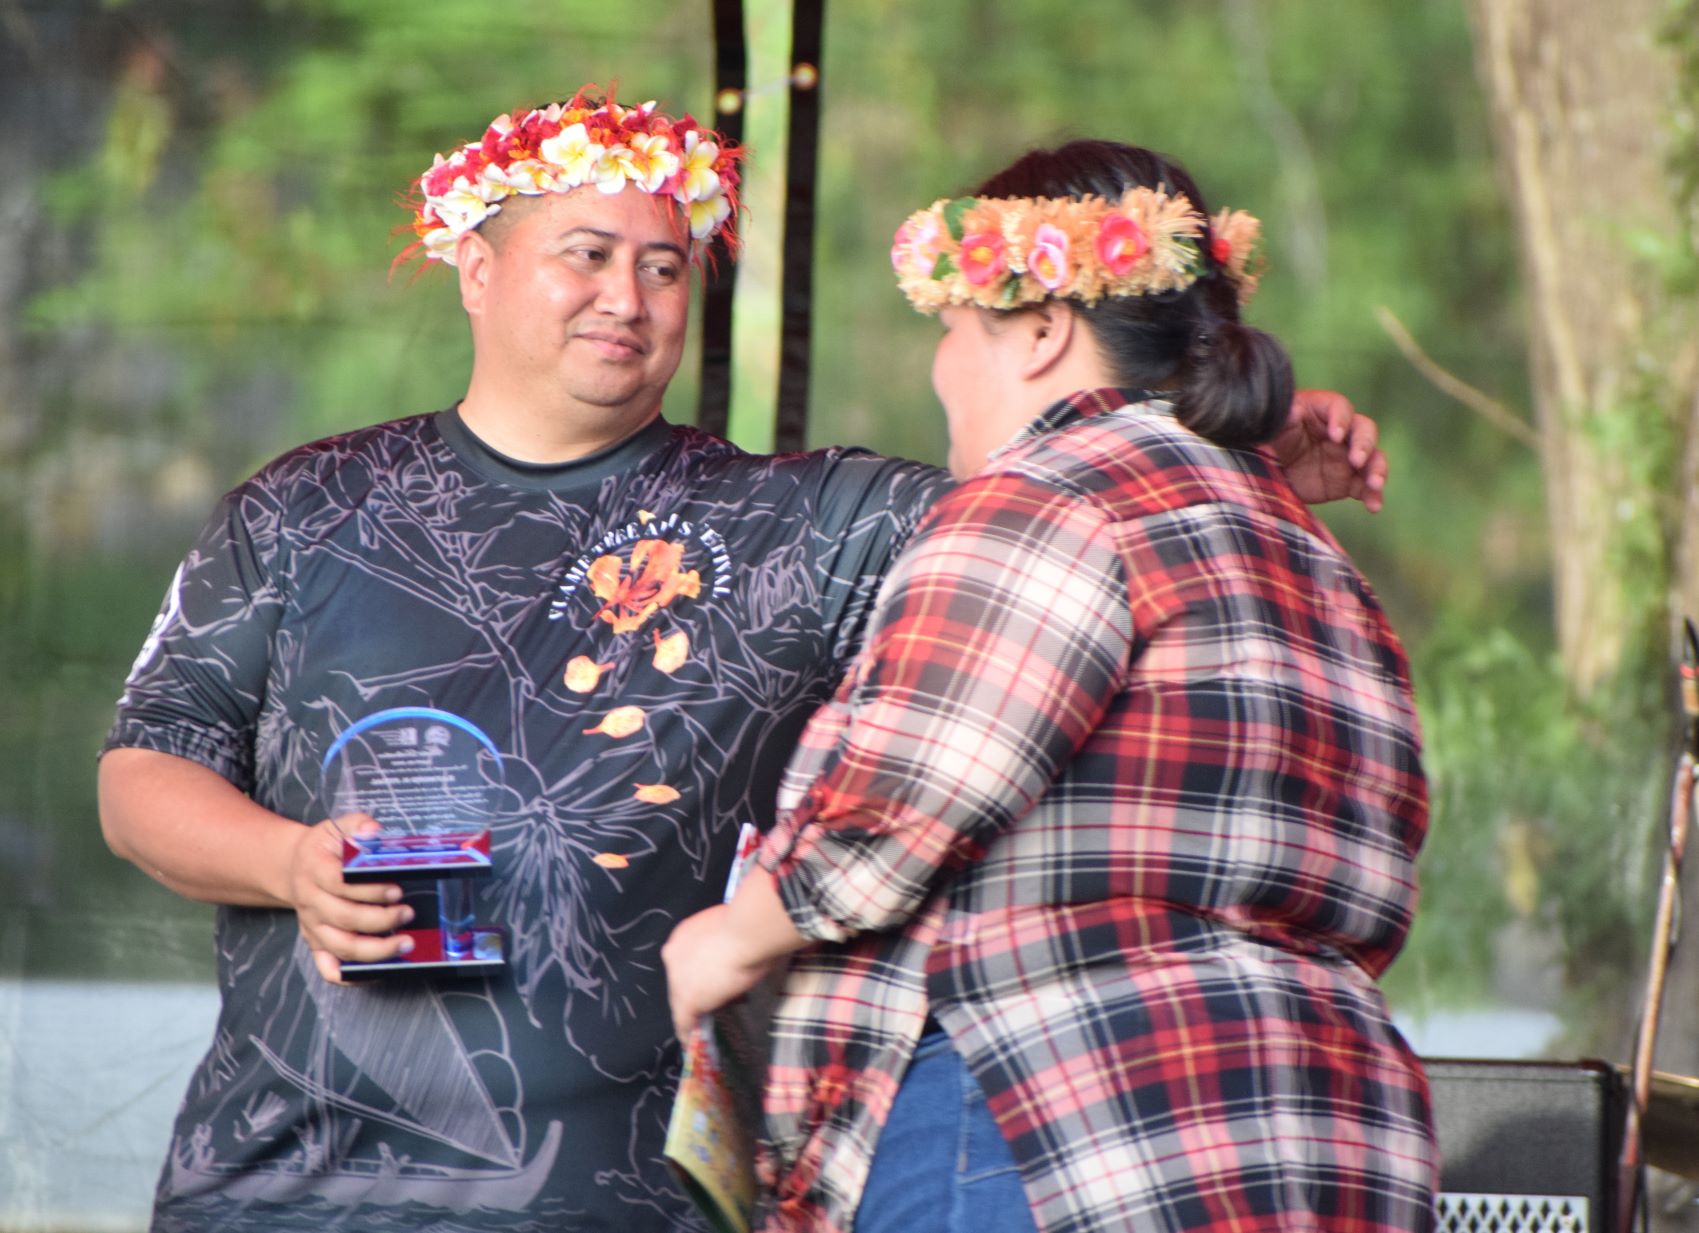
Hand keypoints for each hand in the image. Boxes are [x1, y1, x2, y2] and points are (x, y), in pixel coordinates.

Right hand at [288, 812, 414, 983]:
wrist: (295, 867)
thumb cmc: (325, 848)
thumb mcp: (338, 827)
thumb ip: (357, 826)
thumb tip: (374, 832)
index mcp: (314, 870)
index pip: (340, 884)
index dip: (370, 890)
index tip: (396, 890)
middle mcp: (310, 902)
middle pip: (344, 918)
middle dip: (381, 919)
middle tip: (408, 913)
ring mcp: (312, 927)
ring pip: (341, 947)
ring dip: (376, 950)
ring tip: (406, 942)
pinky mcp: (315, 944)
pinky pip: (328, 969)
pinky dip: (350, 976)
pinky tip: (379, 970)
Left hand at [662, 904, 779, 1041]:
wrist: (746, 932)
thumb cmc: (746, 923)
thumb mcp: (728, 926)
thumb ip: (722, 939)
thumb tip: (736, 948)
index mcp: (682, 934)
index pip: (684, 959)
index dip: (695, 970)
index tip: (708, 977)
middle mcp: (672, 955)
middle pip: (678, 980)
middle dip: (693, 989)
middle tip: (711, 999)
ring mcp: (677, 980)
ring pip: (679, 1000)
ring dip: (690, 1011)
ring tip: (700, 1024)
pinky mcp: (687, 1001)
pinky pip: (683, 1021)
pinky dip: (687, 1032)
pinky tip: (691, 1041)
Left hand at [1269, 388, 1388, 511]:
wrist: (1267, 472)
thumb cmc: (1270, 441)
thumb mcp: (1273, 429)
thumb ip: (1284, 419)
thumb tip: (1295, 410)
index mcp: (1322, 412)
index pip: (1340, 408)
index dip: (1341, 419)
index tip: (1335, 435)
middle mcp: (1342, 432)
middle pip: (1365, 431)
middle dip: (1364, 444)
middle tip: (1356, 460)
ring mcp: (1348, 458)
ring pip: (1373, 459)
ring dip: (1377, 470)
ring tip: (1375, 484)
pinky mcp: (1348, 482)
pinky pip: (1366, 487)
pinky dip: (1373, 496)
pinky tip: (1374, 506)